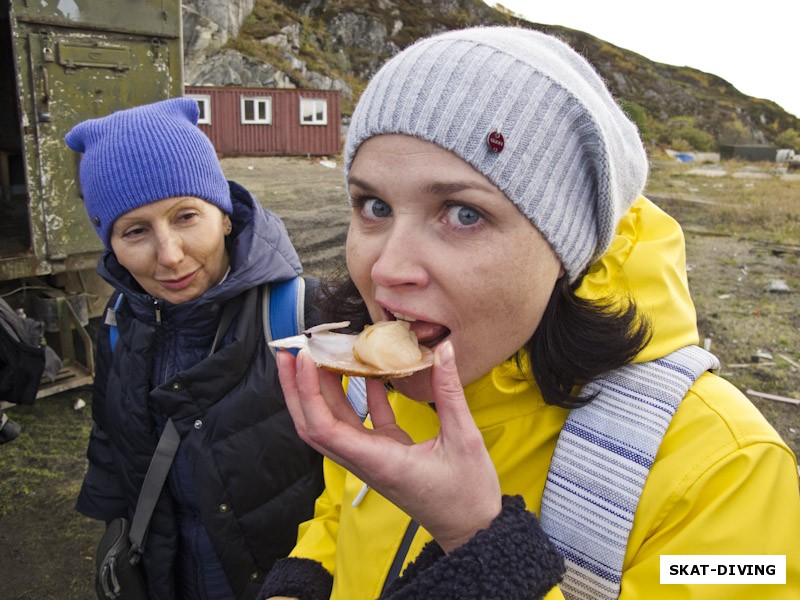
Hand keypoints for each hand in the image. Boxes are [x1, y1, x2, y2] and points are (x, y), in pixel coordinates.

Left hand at [277, 340, 501, 552]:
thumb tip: (444, 350)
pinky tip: (365, 370)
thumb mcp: (464, 440)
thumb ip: (449, 393)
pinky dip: (358, 395)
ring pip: (332, 422)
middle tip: (289, 351)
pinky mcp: (386, 453)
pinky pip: (362, 422)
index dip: (308, 392)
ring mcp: (372, 457)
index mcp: (377, 461)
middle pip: (314, 424)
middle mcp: (365, 460)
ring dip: (320, 390)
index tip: (303, 359)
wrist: (472, 530)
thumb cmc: (468, 494)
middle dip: (296, 388)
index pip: (324, 427)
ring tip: (316, 355)